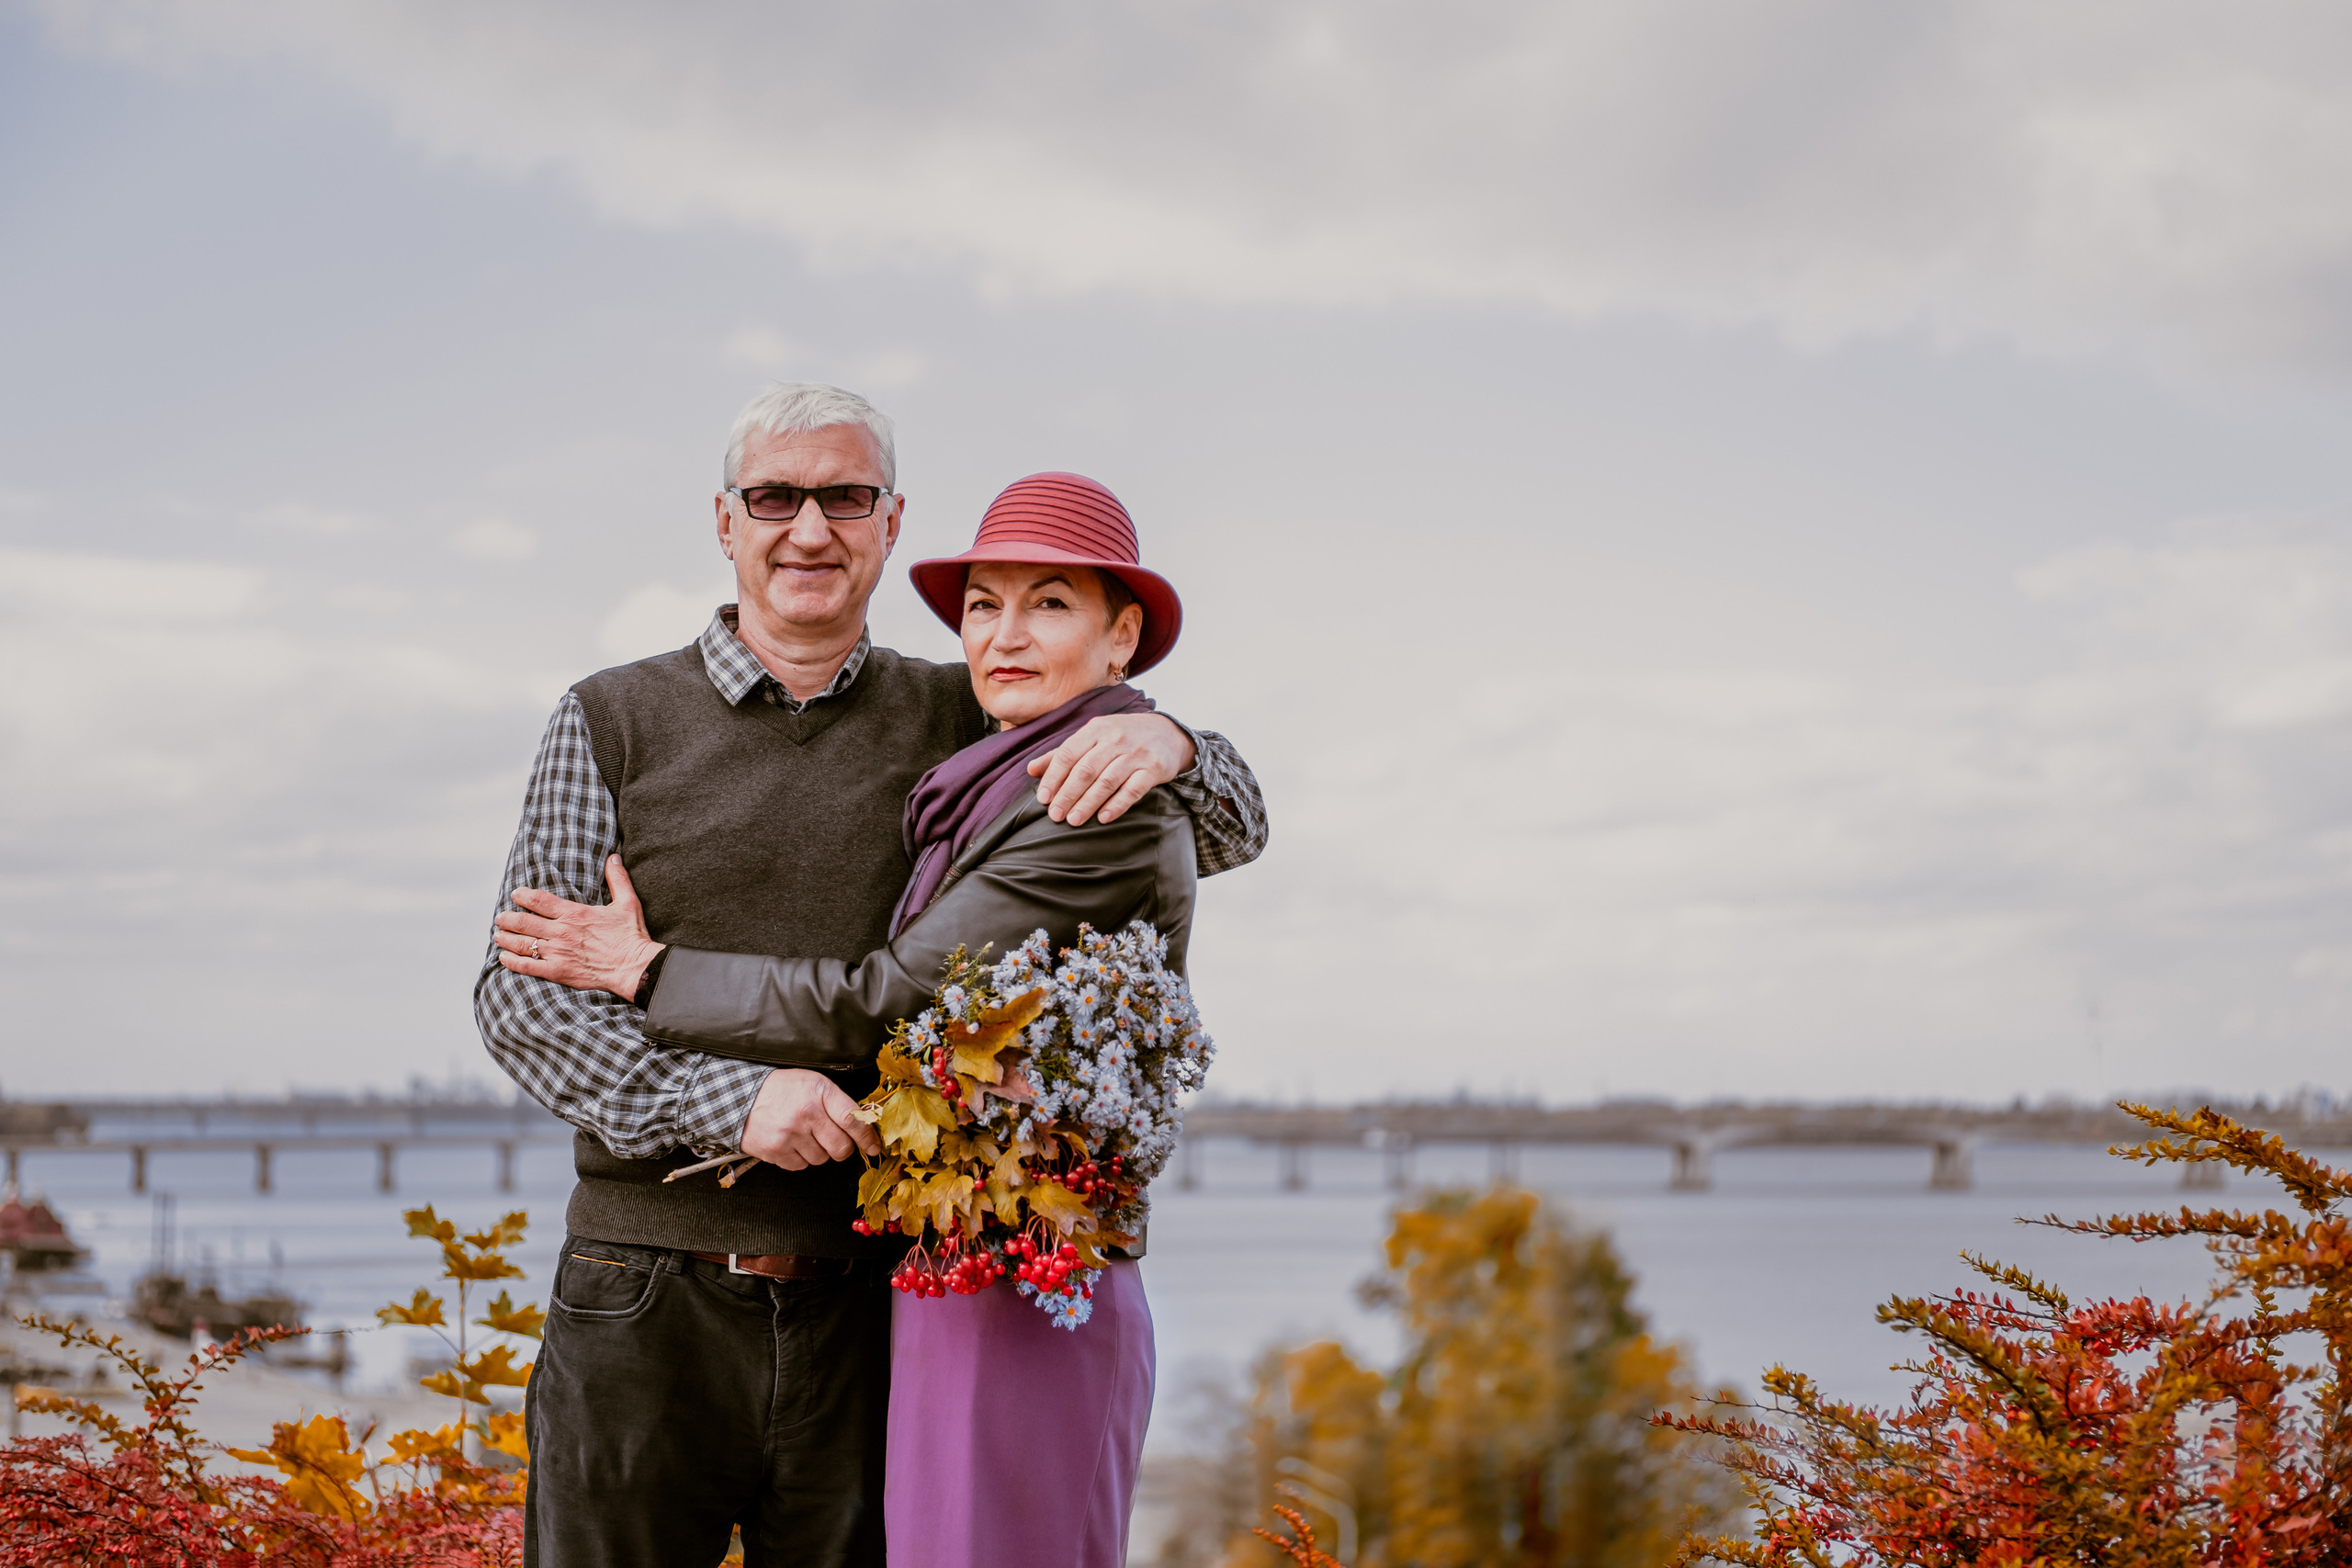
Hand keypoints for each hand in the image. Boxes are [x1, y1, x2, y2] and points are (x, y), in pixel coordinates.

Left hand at [493, 856, 665, 998]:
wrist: (634, 966)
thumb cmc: (631, 936)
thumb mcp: (627, 902)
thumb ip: (617, 879)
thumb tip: (614, 858)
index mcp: (574, 913)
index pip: (539, 900)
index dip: (523, 896)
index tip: (516, 895)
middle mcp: (561, 931)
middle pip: (523, 921)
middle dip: (507, 918)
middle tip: (500, 918)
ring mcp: (557, 952)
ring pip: (521, 943)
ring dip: (506, 938)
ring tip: (498, 936)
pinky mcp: (558, 971)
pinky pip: (527, 966)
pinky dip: (512, 962)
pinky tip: (503, 958)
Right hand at [740, 1068, 881, 1169]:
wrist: (740, 1097)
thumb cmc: (782, 1090)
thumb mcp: (813, 1083)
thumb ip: (837, 1102)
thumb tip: (864, 1126)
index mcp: (819, 1091)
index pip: (852, 1120)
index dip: (867, 1137)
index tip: (873, 1147)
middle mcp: (805, 1113)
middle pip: (841, 1147)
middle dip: (842, 1148)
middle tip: (833, 1141)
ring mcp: (789, 1134)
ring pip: (821, 1159)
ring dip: (817, 1152)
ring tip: (803, 1135)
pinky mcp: (775, 1150)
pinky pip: (801, 1166)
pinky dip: (799, 1158)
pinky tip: (790, 1143)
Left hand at [1026, 713, 1195, 825]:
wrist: (1168, 733)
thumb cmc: (1123, 737)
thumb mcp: (1093, 737)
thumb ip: (1063, 753)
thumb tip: (1031, 770)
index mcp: (1096, 729)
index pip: (1068, 754)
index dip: (1053, 777)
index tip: (1043, 798)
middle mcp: (1116, 739)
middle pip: (1085, 770)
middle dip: (1067, 794)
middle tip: (1055, 815)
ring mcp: (1136, 754)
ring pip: (1107, 781)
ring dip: (1088, 803)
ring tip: (1073, 820)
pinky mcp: (1153, 769)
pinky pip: (1133, 790)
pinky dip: (1117, 805)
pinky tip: (1103, 818)